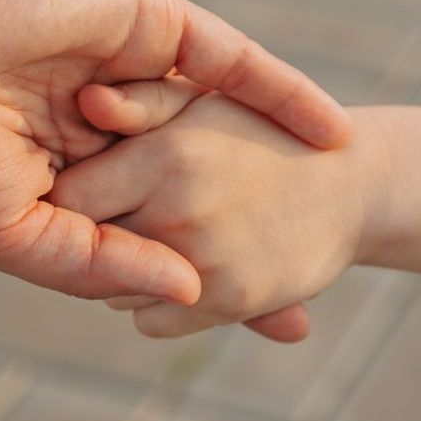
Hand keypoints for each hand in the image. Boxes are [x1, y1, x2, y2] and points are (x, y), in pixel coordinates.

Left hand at [52, 79, 420, 338]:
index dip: (72, 193)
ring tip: (163, 235)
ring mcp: (205, 261)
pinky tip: (183, 268)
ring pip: (115, 288)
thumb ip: (139, 99)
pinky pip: (151, 321)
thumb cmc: (257, 133)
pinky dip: (158, 305)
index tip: (86, 187)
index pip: (71, 196)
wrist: (349, 183)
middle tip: (123, 212)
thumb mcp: (201, 100)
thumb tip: (84, 99)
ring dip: (126, 270)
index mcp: (165, 154)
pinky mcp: (230, 302)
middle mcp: (179, 210)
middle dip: (98, 231)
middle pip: (91, 244)